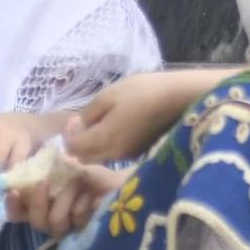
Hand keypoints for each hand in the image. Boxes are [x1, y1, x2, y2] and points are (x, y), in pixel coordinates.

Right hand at [7, 164, 126, 236]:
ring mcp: (68, 228)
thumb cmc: (91, 175)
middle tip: (44, 182)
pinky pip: (75, 220)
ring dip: (63, 199)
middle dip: (37, 202)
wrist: (118, 184)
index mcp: (42, 204)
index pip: (18, 212)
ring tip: (75, 182)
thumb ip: (54, 166)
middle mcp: (51, 219)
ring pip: (54, 222)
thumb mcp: (71, 167)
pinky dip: (81, 204)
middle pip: (35, 221)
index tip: (13, 190)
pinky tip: (89, 194)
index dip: (12, 205)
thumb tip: (48, 156)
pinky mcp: (84, 232)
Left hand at [63, 72, 193, 162]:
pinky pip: (113, 153)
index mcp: (103, 140)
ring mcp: (127, 155)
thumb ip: (89, 113)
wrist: (180, 99)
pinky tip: (116, 126)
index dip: (68, 134)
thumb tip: (80, 125)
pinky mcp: (139, 152)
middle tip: (84, 121)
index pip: (73, 147)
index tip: (75, 118)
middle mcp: (113, 154)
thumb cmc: (142, 92)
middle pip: (84, 157)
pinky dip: (107, 144)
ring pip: (99, 157)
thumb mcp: (109, 95)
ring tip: (100, 122)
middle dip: (78, 143)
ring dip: (92, 145)